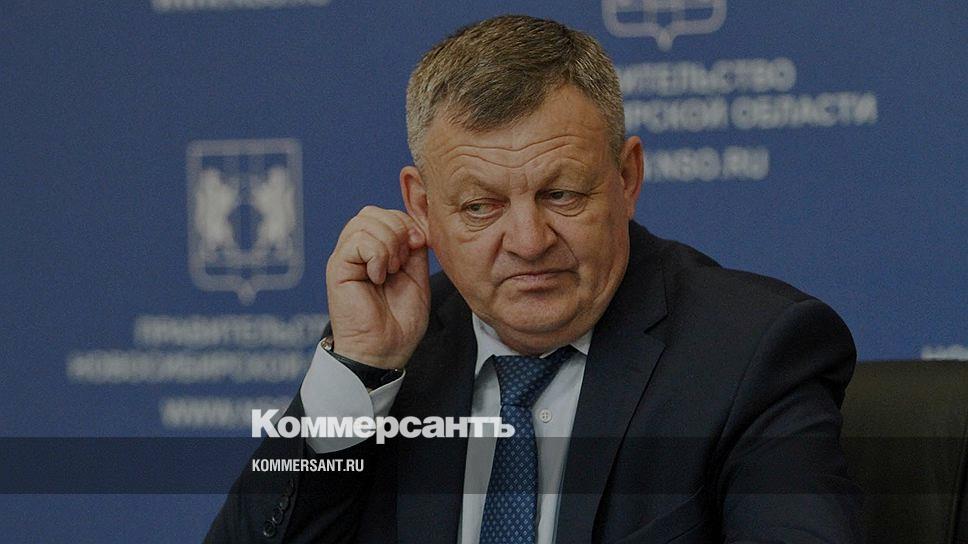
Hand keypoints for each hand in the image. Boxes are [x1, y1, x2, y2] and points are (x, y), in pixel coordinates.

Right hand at [325, 206, 429, 368]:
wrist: (384, 351)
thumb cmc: (399, 323)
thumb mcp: (416, 277)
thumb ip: (414, 250)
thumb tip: (413, 227)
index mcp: (374, 251)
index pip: (385, 214)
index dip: (406, 223)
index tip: (418, 246)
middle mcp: (356, 252)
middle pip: (371, 212)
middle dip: (397, 230)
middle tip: (403, 262)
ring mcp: (345, 259)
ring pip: (363, 222)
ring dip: (388, 244)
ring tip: (390, 272)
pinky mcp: (337, 269)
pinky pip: (356, 241)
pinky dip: (376, 256)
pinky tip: (378, 277)